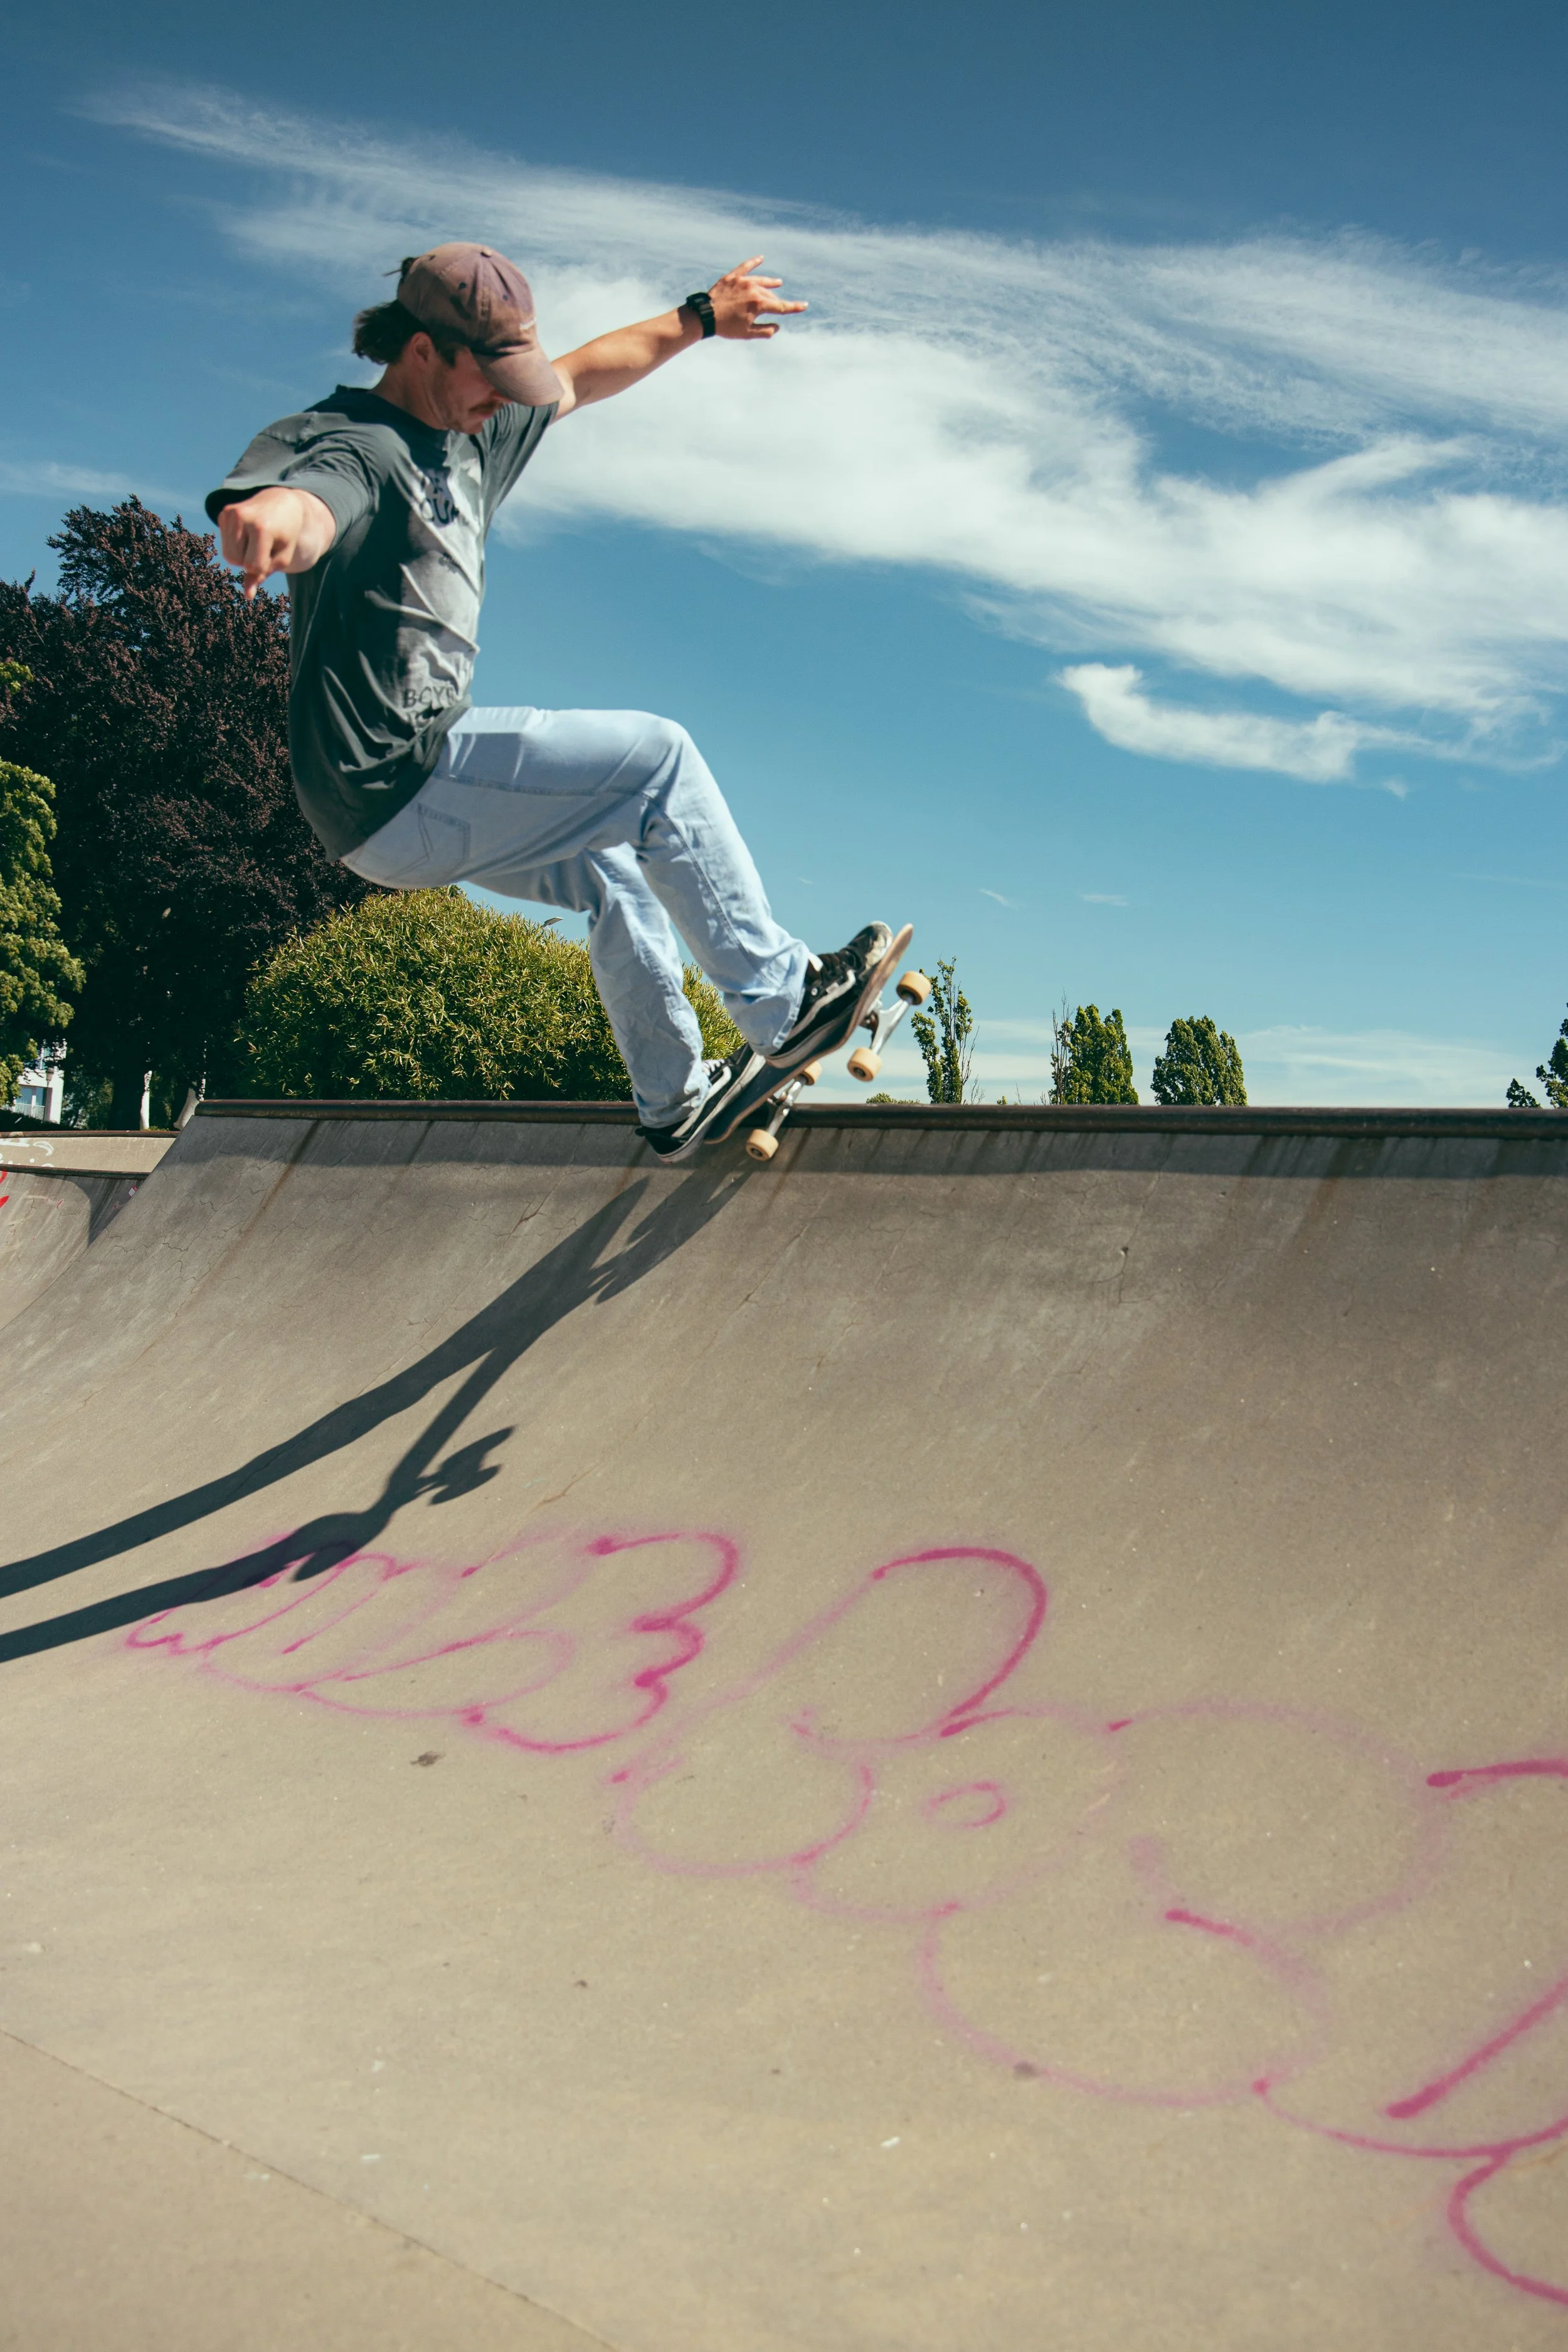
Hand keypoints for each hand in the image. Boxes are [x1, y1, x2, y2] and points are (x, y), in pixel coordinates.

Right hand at [217, 487, 335, 599]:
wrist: (283, 503)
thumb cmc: (286, 534)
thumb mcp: (282, 555)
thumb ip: (264, 575)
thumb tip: (248, 596)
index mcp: (261, 527)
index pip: (253, 566)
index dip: (264, 566)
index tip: (273, 552)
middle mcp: (242, 517)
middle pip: (235, 561)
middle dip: (249, 560)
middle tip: (265, 545)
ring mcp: (230, 513)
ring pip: (228, 556)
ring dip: (242, 554)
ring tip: (256, 539)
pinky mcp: (224, 513)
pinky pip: (225, 544)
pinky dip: (236, 544)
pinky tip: (249, 532)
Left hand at [706, 255, 807, 339]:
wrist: (704, 316)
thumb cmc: (726, 327)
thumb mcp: (747, 334)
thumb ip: (765, 330)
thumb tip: (778, 326)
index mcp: (759, 305)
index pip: (781, 307)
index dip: (794, 307)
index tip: (805, 305)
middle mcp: (753, 290)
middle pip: (770, 296)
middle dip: (775, 302)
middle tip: (779, 307)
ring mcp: (743, 281)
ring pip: (761, 281)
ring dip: (771, 283)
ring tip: (778, 283)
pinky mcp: (733, 276)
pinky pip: (746, 266)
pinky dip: (754, 262)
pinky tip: (761, 258)